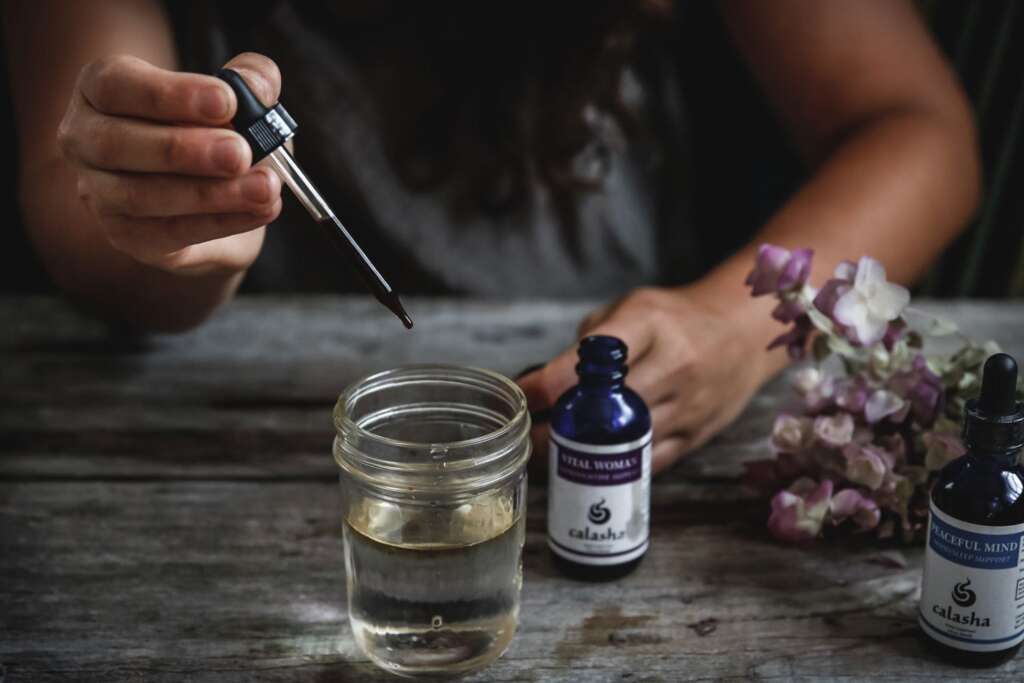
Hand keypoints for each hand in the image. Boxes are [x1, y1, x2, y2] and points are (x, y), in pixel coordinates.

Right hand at [57, 52, 283, 275]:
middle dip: (184, 149)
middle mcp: (85, 139)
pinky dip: (221, 222)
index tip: (227, 101)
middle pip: (117, 143)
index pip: (115, 85)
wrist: (220, 199)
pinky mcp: (128, 236)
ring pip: (142, 195)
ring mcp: (99, 193)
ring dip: (209, 194)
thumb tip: (260, 86)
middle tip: (240, 153)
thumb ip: (250, 79)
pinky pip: (171, 232)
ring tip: (265, 188)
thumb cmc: (218, 132)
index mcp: (100, 88)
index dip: (171, 94)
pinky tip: (261, 211)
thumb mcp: (238, 98)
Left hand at [518, 286, 781, 473]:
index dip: (544, 387)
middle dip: (557, 429)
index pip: (586, 361)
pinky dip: (615, 468)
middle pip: (603, 411)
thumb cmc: (675, 319)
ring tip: (550, 456)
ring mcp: (689, 404)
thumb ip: (589, 343)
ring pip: (624, 444)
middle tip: (526, 437)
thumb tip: (541, 385)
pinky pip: (647, 462)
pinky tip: (590, 467)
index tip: (519, 398)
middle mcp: (673, 364)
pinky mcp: (698, 435)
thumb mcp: (631, 309)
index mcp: (648, 323)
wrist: (746, 333)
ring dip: (580, 456)